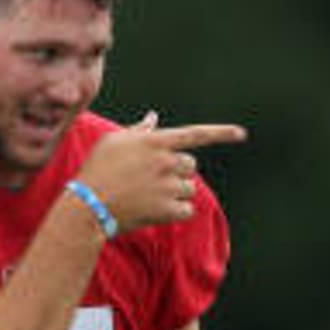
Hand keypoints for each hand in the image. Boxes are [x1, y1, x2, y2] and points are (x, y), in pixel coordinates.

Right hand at [77, 112, 246, 233]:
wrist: (88, 205)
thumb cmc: (97, 170)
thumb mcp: (113, 141)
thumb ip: (139, 130)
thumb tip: (154, 117)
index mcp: (156, 141)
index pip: (196, 134)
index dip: (221, 133)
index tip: (241, 134)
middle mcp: (166, 161)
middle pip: (190, 165)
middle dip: (177, 172)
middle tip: (151, 180)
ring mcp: (168, 186)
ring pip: (189, 188)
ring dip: (177, 192)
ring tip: (150, 196)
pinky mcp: (168, 209)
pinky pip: (187, 210)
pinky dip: (177, 212)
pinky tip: (156, 210)